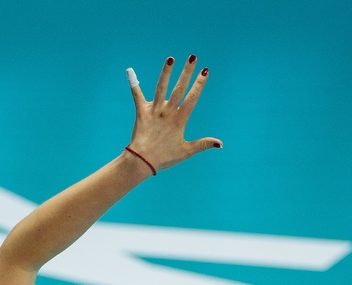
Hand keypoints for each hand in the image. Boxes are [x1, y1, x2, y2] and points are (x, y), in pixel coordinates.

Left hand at [125, 54, 221, 171]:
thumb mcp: (186, 152)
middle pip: (179, 88)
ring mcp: (154, 111)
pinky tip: (130, 71)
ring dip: (166, 73)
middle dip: (187, 72)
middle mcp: (168, 112)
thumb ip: (203, 144)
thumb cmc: (164, 157)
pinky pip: (137, 96)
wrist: (142, 161)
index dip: (199, 84)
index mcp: (180, 120)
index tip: (205, 71)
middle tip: (192, 57)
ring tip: (170, 59)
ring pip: (161, 88)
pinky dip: (134, 84)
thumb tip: (220, 144)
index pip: (192, 98)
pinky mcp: (141, 112)